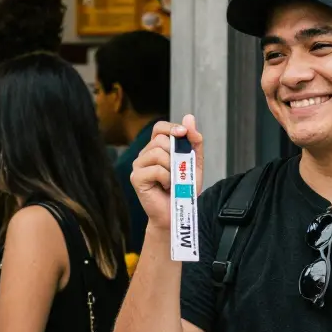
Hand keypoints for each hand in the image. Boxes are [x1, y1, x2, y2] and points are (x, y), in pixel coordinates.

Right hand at [130, 114, 203, 232]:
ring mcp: (138, 166)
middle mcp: (145, 154)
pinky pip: (156, 169)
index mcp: (157, 148)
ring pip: (158, 153)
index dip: (171, 127)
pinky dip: (167, 178)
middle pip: (160, 140)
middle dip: (176, 154)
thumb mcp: (194, 163)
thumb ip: (194, 142)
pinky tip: (166, 186)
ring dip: (172, 168)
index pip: (159, 127)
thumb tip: (189, 118)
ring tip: (172, 181)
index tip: (183, 133)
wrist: (177, 212)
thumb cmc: (184, 189)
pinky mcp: (136, 178)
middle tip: (178, 171)